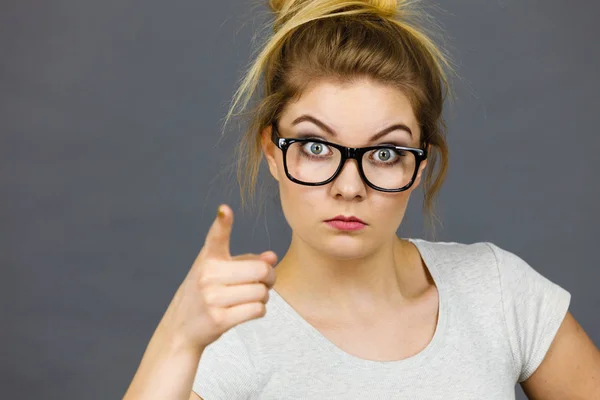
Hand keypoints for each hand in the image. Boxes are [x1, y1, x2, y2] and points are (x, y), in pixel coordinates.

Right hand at [160, 204, 276, 351]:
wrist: (181, 328)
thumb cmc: (205, 295)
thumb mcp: (218, 272)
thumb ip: (246, 261)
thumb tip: (272, 257)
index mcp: (208, 258)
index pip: (216, 237)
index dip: (222, 223)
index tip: (225, 210)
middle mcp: (207, 275)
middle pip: (261, 270)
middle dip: (270, 277)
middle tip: (266, 282)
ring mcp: (212, 297)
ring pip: (261, 292)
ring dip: (264, 296)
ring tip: (251, 297)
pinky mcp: (219, 319)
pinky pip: (257, 309)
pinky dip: (259, 310)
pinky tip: (248, 309)